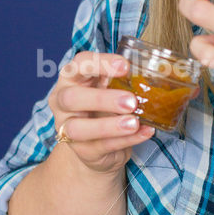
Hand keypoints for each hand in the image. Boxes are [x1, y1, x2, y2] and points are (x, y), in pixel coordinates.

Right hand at [48, 52, 154, 172]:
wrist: (95, 143)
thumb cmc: (103, 106)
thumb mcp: (110, 87)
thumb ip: (122, 79)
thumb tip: (151, 75)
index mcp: (71, 78)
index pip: (79, 64)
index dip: (101, 63)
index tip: (125, 66)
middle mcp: (62, 102)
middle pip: (72, 98)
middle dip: (102, 99)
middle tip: (131, 101)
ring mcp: (67, 128)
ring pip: (78, 128)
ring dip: (108, 126)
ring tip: (134, 123)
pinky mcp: (82, 150)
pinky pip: (102, 146)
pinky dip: (125, 140)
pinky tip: (144, 132)